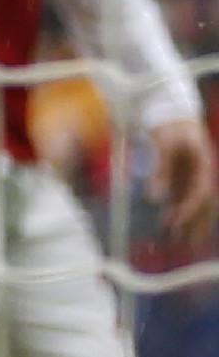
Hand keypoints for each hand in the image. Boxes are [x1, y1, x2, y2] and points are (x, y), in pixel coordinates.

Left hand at [152, 115, 216, 250]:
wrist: (171, 111)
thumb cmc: (169, 125)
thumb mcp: (164, 144)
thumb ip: (160, 170)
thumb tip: (154, 198)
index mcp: (203, 165)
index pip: (199, 193)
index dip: (189, 210)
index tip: (175, 223)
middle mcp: (202, 173)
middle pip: (202, 204)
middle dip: (196, 225)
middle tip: (187, 245)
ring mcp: (193, 175)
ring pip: (193, 204)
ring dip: (187, 222)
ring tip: (178, 241)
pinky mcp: (182, 176)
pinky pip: (182, 197)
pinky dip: (177, 211)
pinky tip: (168, 223)